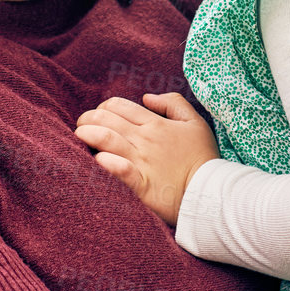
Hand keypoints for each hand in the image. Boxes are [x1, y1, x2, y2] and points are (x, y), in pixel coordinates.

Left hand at [74, 93, 218, 225]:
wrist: (210, 193)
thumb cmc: (203, 158)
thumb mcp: (195, 122)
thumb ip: (173, 103)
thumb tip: (147, 97)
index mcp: (155, 124)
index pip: (118, 106)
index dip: (103, 107)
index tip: (99, 116)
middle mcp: (145, 140)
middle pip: (106, 120)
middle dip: (87, 119)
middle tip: (81, 125)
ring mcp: (141, 162)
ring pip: (106, 140)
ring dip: (87, 135)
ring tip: (79, 136)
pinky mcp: (140, 185)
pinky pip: (117, 170)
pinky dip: (104, 162)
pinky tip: (96, 159)